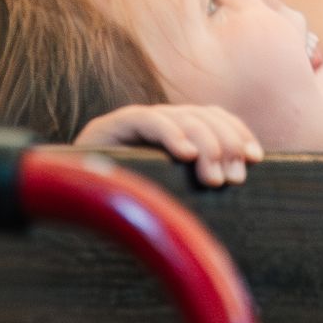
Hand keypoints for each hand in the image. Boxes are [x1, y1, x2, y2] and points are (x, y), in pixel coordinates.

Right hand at [75, 102, 260, 186]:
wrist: (67, 200)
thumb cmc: (124, 206)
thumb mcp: (169, 194)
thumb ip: (194, 184)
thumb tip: (237, 184)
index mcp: (174, 130)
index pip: (214, 117)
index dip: (237, 132)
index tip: (255, 157)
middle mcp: (157, 119)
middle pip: (203, 116)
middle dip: (224, 145)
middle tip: (232, 179)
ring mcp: (135, 120)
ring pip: (182, 118)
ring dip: (205, 146)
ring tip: (214, 178)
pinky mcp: (112, 125)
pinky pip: (147, 120)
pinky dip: (171, 134)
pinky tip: (185, 154)